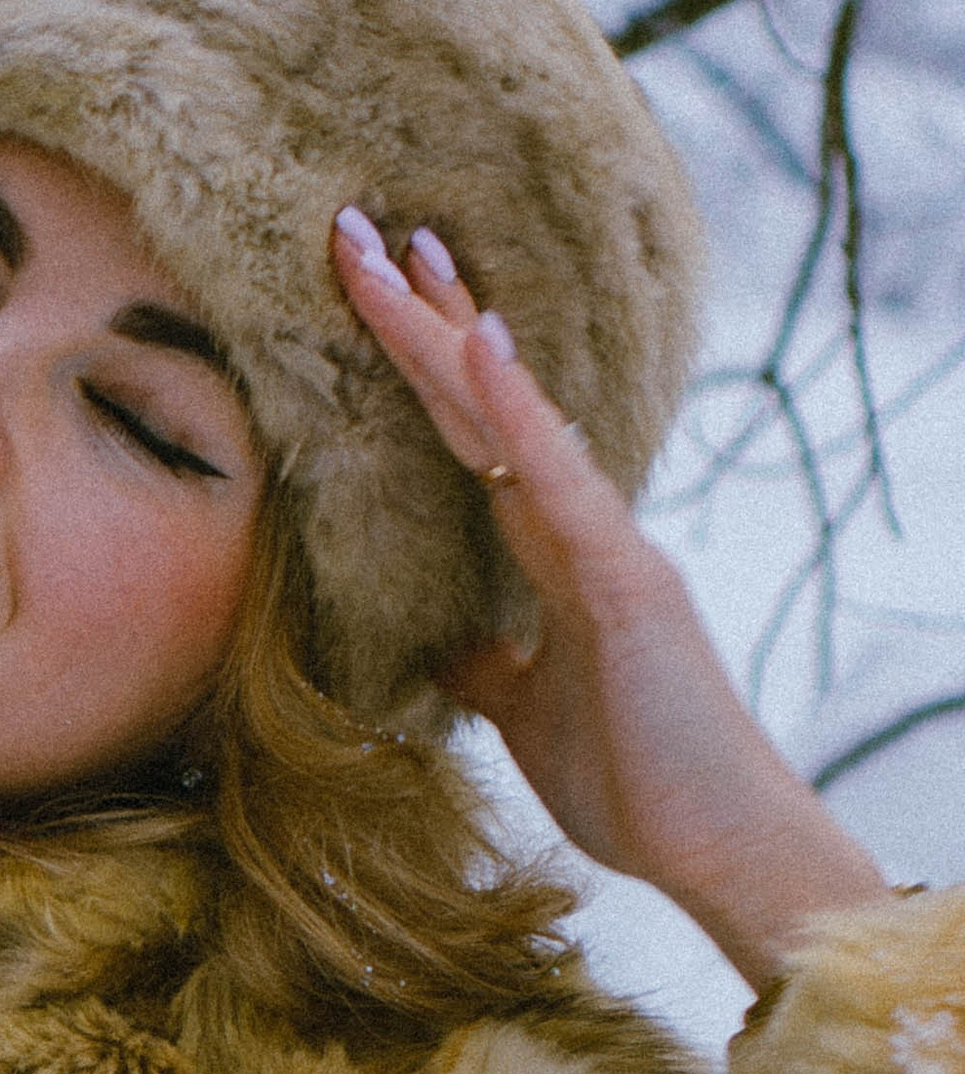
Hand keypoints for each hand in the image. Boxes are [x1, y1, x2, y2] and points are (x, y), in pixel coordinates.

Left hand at [331, 209, 888, 988]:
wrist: (717, 848)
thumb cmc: (635, 781)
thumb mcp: (522, 712)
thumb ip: (482, 662)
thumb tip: (425, 640)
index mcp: (550, 554)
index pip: (467, 437)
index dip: (422, 362)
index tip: (375, 284)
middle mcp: (579, 528)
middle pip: (478, 403)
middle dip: (419, 317)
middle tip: (356, 225)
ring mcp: (605, 545)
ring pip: (510, 421)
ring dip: (451, 336)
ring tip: (401, 250)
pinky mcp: (625, 583)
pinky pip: (560, 484)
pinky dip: (521, 414)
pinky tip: (485, 348)